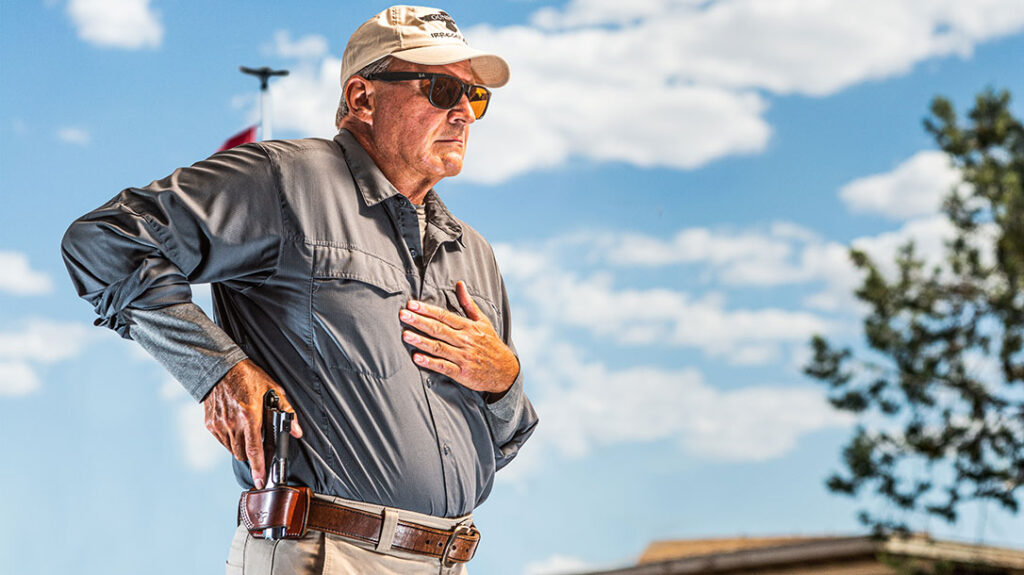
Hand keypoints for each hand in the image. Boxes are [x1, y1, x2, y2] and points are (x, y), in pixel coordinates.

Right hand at [202, 359, 302, 488]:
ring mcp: (219, 424)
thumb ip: (287, 412)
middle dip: (252, 456)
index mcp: (250, 416)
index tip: (260, 481)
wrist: (222, 367)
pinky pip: (222, 441)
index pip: (254, 450)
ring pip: (232, 449)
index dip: (258, 468)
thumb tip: (296, 431)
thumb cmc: (250, 377)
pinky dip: (230, 440)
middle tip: (258, 446)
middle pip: (243, 454)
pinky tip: (236, 428)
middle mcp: (232, 423)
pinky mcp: (210, 423)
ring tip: (247, 432)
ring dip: (241, 448)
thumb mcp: (274, 390)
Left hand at [399, 281, 518, 394]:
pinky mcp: (462, 373)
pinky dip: (430, 362)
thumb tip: (459, 284)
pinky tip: (417, 358)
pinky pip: (444, 367)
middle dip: (419, 321)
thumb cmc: (491, 344)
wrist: (505, 371)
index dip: (427, 310)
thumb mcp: (483, 321)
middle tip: (403, 315)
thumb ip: (468, 304)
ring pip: (439, 347)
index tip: (412, 304)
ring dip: (421, 341)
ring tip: (405, 335)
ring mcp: (463, 357)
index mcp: (469, 327)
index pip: (445, 316)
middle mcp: (465, 341)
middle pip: (439, 329)